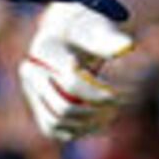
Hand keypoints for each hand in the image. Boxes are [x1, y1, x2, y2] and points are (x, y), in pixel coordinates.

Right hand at [19, 4, 138, 142]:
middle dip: (94, 110)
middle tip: (118, 104)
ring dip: (87, 122)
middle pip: (63, 106)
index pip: (72, 82)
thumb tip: (127, 47)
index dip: (97, 93)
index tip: (118, 91)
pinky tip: (101, 120)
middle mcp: (30, 71)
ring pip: (57, 121)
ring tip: (112, 112)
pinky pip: (57, 130)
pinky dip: (80, 129)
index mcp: (45, 49)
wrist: (73, 36)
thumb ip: (110, 39)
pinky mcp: (40, 108)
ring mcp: (32, 90)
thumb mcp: (100, 28)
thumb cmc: (90, 29)